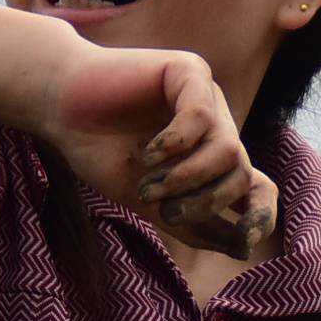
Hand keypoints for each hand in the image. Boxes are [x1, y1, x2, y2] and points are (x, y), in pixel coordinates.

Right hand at [44, 46, 276, 256]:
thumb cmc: (99, 150)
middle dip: (206, 202)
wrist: (58, 106)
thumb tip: (243, 250)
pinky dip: (173, 145)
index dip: (262, 215)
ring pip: (229, 150)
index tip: (246, 241)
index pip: (259, 187)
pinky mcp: (189, 70)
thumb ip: (193, 224)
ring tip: (148, 185)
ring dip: (187, 179)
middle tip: (164, 212)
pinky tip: (146, 153)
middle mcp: (216, 125)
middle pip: (242, 174)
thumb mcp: (150, 200)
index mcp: (211, 156)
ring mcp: (206, 96)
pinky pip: (201, 117)